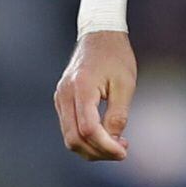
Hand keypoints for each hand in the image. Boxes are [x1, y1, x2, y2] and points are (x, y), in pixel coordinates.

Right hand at [55, 30, 136, 160]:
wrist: (99, 34)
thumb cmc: (115, 56)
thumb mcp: (125, 85)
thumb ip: (118, 115)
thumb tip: (113, 141)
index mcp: (81, 88)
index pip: (88, 129)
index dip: (105, 146)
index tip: (124, 152)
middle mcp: (65, 95)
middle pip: (74, 139)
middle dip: (98, 152)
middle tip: (122, 151)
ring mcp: (60, 98)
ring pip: (70, 137)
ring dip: (92, 148)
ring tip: (116, 144)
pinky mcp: (61, 100)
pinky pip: (70, 128)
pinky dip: (86, 138)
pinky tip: (105, 135)